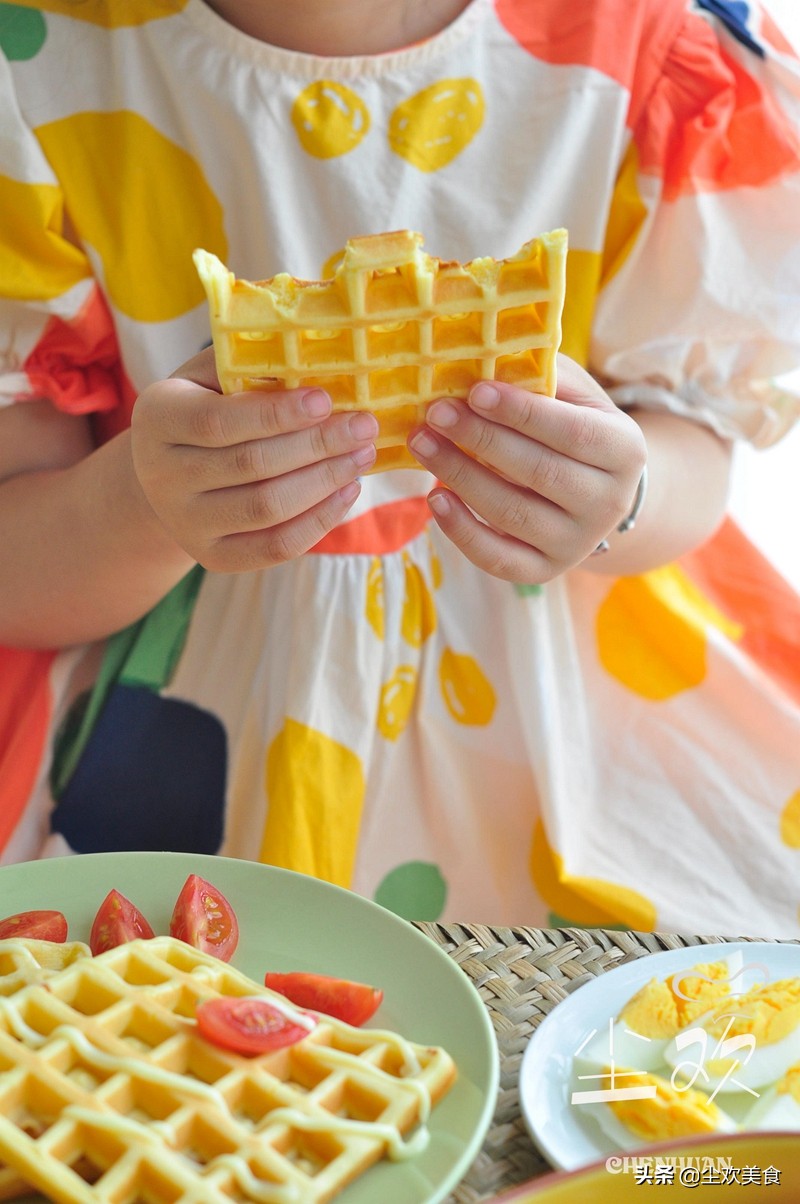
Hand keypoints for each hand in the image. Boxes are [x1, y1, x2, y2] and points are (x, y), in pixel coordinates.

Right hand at [130, 347, 376, 570]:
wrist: (169, 473)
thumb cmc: (205, 407)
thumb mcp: (211, 377)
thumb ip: (248, 366)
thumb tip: (316, 356)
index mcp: (157, 418)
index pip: (218, 421)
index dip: (275, 413)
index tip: (326, 399)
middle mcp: (162, 475)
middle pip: (250, 465)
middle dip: (316, 445)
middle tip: (364, 426)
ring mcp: (185, 523)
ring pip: (266, 508)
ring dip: (325, 481)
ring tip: (363, 455)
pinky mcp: (213, 557)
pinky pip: (275, 546)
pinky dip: (319, 520)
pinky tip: (348, 491)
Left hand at [407, 355, 646, 582]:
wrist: (597, 493)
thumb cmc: (573, 429)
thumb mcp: (574, 396)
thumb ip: (540, 377)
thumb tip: (484, 355)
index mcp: (624, 450)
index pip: (570, 431)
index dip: (521, 412)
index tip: (475, 391)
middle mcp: (608, 503)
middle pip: (538, 472)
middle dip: (480, 439)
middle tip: (434, 414)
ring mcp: (577, 543)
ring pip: (512, 513)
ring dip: (459, 477)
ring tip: (422, 445)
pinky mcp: (545, 570)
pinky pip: (499, 558)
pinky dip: (462, 532)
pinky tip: (435, 499)